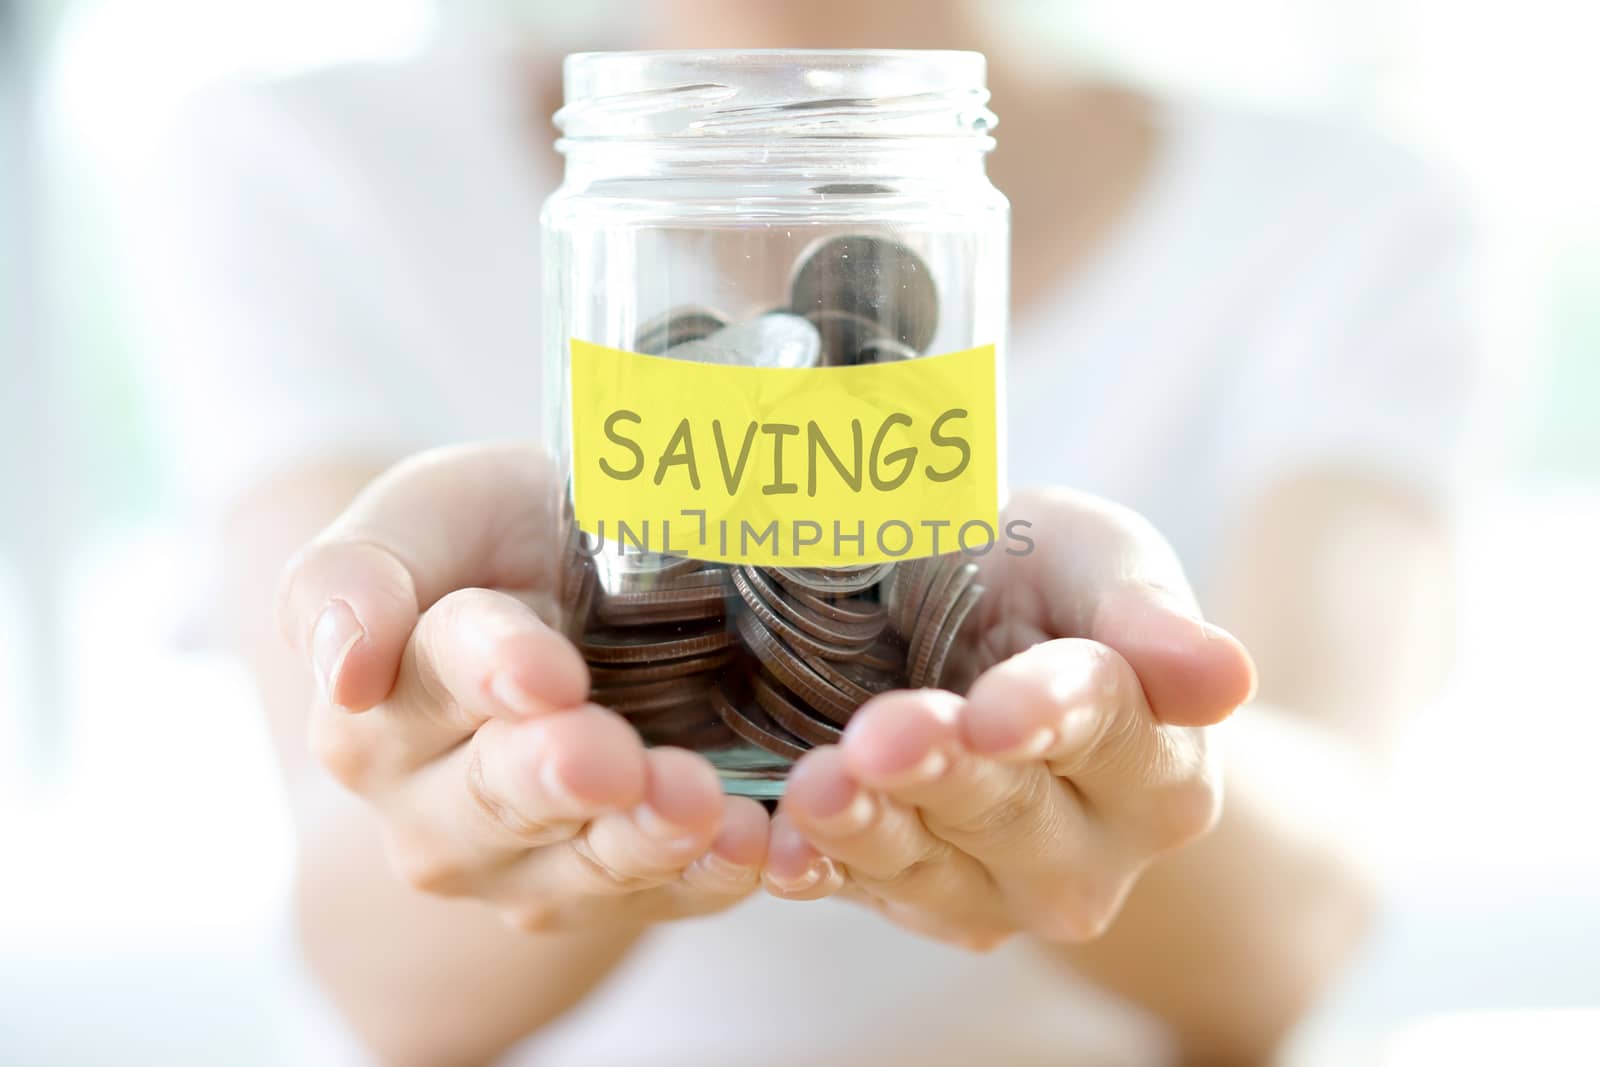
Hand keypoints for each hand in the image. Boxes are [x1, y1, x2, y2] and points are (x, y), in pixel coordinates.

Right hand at [278, 444, 767, 931]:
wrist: (579, 596)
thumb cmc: (497, 543)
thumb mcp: (427, 517)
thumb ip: (356, 574)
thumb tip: (345, 668)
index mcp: (377, 712)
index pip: (433, 683)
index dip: (492, 675)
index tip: (546, 672)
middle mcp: (436, 810)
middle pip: (500, 798)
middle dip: (558, 777)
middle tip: (612, 757)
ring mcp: (524, 870)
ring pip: (581, 870)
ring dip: (642, 840)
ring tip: (696, 803)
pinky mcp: (617, 897)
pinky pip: (665, 900)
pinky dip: (711, 877)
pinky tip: (752, 845)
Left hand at [766, 488, 1256, 950]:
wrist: (965, 631)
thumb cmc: (1042, 585)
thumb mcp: (1096, 558)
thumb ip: (1149, 612)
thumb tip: (1228, 676)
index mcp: (1161, 764)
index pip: (1110, 734)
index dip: (1049, 717)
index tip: (996, 711)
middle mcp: (1092, 850)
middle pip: (1013, 810)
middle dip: (944, 773)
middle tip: (882, 737)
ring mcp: (999, 892)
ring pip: (932, 866)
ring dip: (869, 829)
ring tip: (817, 788)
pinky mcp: (913, 902)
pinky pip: (860, 893)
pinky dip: (814, 872)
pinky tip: (777, 852)